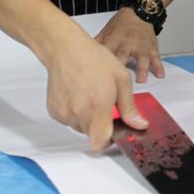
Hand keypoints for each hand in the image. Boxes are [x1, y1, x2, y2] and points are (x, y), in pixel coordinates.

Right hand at [44, 32, 148, 151]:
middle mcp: (78, 114)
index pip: (100, 143)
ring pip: (80, 127)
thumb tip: (139, 124)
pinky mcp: (54, 111)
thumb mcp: (121, 79)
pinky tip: (79, 94)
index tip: (114, 129)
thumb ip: (129, 106)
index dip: (108, 141)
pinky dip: (75, 112)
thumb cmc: (94, 59)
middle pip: (92, 134)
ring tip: (90, 94)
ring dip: (88, 117)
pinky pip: (69, 119)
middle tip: (104, 103)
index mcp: (97, 108)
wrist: (66, 49)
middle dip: (101, 124)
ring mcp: (64, 114)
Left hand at [95, 7, 163, 81]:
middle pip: (123, 54)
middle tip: (118, 80)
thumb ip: (97, 42)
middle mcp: (128, 42)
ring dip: (142, 69)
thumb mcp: (106, 30)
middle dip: (121, 65)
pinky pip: (156, 57)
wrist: (140, 12)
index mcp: (114, 38)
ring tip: (142, 80)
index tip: (97, 75)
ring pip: (142, 57)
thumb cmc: (121, 23)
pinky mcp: (152, 47)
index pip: (106, 51)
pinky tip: (161, 75)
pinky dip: (159, 66)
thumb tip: (82, 53)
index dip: (101, 62)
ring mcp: (141, 45)